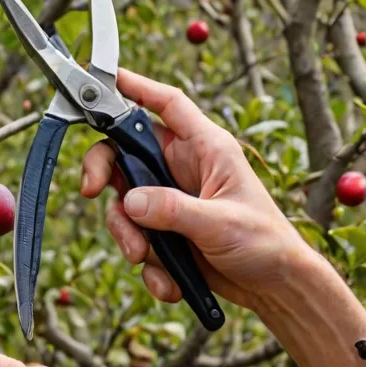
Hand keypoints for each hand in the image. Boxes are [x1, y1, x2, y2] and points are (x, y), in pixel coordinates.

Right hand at [81, 68, 307, 311]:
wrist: (274, 288)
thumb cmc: (265, 243)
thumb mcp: (220, 222)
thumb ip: (173, 210)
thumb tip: (130, 202)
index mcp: (206, 149)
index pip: (167, 104)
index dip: (136, 86)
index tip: (103, 78)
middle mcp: (183, 169)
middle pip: (125, 152)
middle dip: (103, 172)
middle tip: (91, 190)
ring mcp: (171, 201)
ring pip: (124, 203)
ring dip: (127, 234)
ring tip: (144, 258)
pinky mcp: (166, 232)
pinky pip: (138, 239)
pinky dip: (148, 266)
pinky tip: (169, 283)